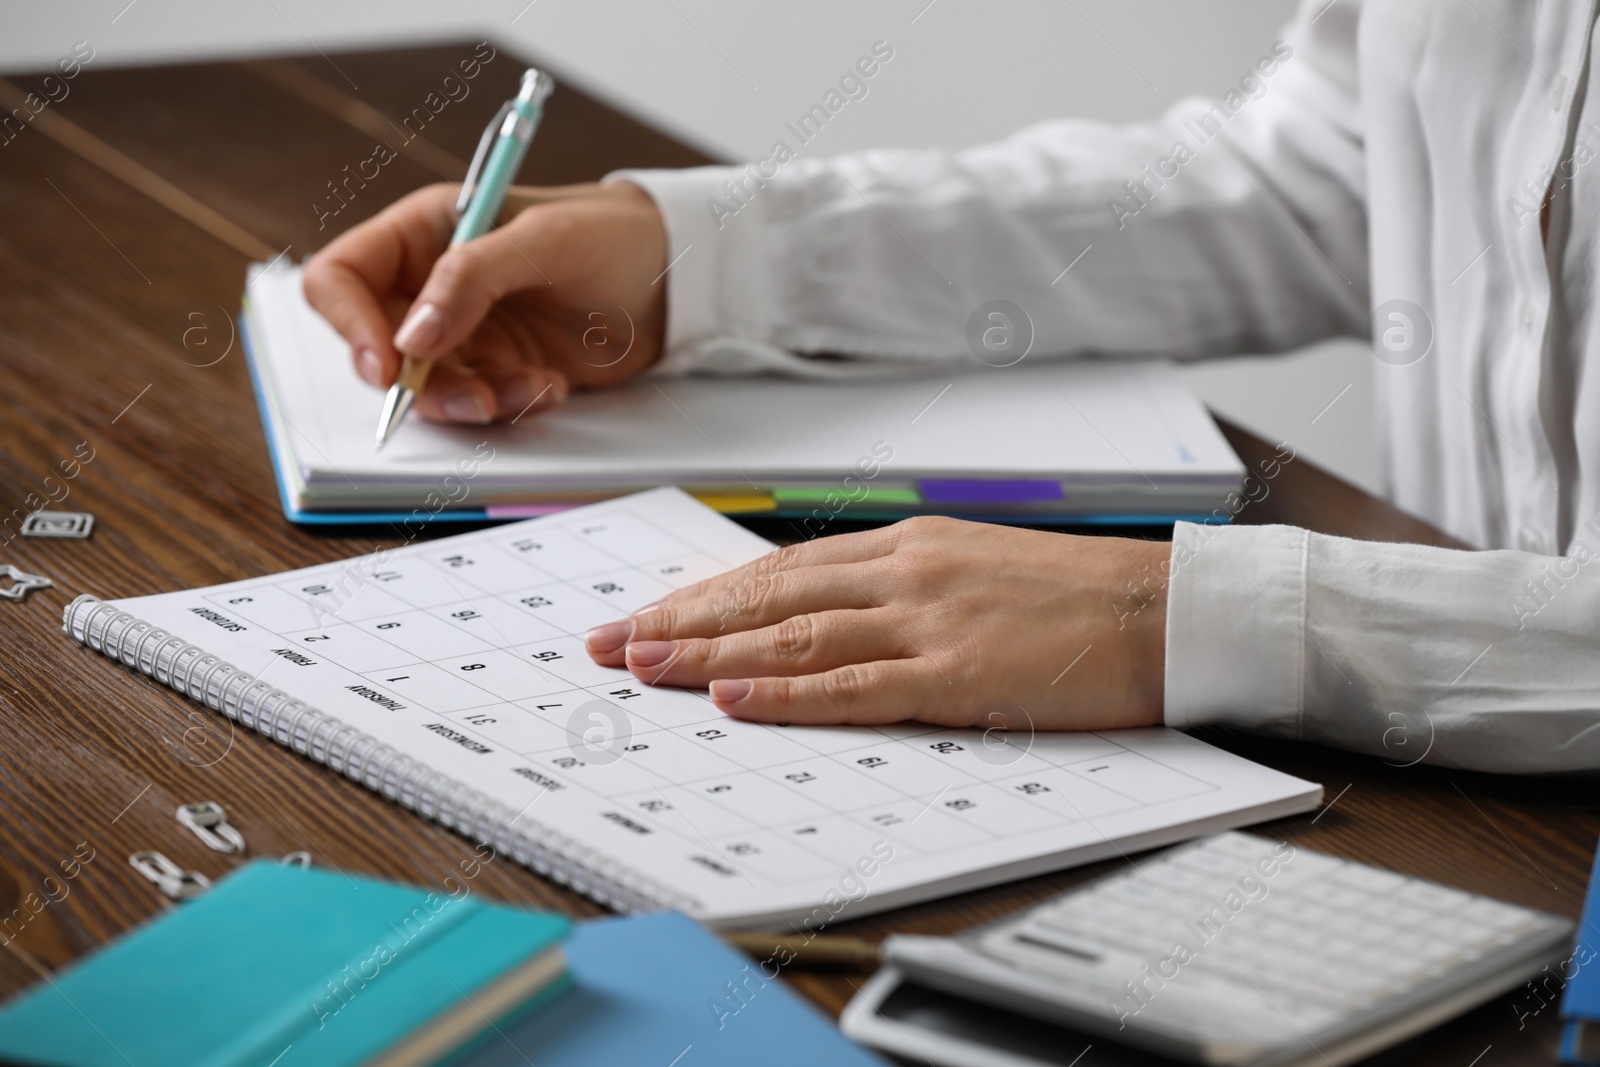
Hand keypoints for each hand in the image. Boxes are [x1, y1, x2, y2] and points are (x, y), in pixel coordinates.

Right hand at [302, 181, 666, 422]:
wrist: (675, 275)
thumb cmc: (611, 233)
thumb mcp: (543, 241)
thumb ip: (470, 279)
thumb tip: (410, 338)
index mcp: (424, 232)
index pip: (342, 277)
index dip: (349, 323)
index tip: (387, 365)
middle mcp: (431, 284)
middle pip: (378, 347)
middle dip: (423, 383)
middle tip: (478, 395)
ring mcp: (464, 331)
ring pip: (428, 389)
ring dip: (473, 402)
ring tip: (531, 388)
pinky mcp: (499, 368)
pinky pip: (479, 403)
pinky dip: (511, 406)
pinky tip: (551, 385)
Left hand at [584, 517, 1168, 731]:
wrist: (1167, 609)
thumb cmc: (1079, 598)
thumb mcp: (976, 571)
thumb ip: (900, 590)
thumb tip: (827, 620)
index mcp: (908, 546)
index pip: (781, 570)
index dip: (706, 595)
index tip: (648, 613)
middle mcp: (905, 572)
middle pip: (768, 597)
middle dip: (680, 620)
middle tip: (609, 642)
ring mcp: (930, 620)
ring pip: (794, 637)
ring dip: (710, 655)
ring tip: (643, 666)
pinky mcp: (962, 673)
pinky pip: (857, 686)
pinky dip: (788, 695)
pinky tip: (734, 701)